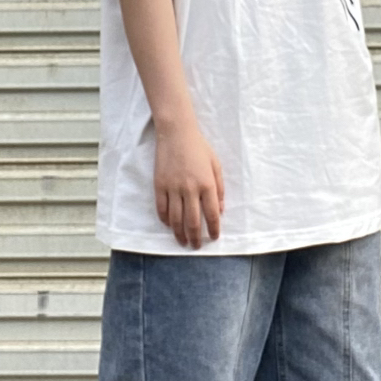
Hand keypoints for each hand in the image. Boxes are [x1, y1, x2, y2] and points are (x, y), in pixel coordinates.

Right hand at [154, 120, 225, 249]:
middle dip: (195, 237)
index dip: (214, 229)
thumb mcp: (216, 165)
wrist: (176, 134)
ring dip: (179, 233)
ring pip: (176, 219)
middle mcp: (190, 189)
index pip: (212, 214)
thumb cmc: (199, 148)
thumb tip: (220, 210)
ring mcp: (173, 188)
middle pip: (193, 221)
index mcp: (207, 184)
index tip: (214, 237)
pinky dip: (165, 220)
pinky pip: (162, 208)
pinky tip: (169, 225)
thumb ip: (219, 188)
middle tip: (196, 246)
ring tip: (183, 241)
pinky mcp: (159, 185)